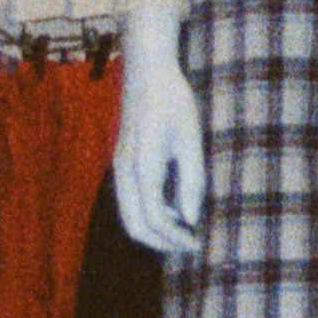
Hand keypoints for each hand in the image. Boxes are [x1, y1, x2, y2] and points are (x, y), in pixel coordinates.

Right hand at [112, 15, 205, 249]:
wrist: (146, 72)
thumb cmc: (173, 101)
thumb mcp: (190, 138)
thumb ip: (191, 180)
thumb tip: (190, 219)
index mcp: (142, 167)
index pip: (154, 219)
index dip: (175, 238)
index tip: (197, 244)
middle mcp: (124, 172)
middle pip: (135, 225)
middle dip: (161, 242)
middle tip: (190, 245)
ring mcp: (119, 169)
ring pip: (129, 216)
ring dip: (154, 230)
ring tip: (184, 231)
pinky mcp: (122, 163)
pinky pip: (130, 201)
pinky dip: (148, 214)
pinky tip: (174, 208)